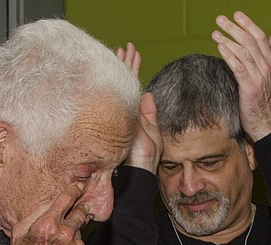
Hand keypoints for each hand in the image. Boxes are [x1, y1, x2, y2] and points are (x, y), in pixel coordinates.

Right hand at [0, 184, 90, 244]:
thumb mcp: (19, 232)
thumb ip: (36, 214)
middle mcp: (64, 234)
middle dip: (80, 207)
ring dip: (74, 231)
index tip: (79, 186)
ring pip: (81, 230)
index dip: (74, 190)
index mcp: (47, 225)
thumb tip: (51, 199)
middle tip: (78, 207)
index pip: (68, 198)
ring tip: (60, 243)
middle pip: (81, 211)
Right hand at [114, 43, 161, 173]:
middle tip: (126, 47)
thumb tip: (148, 94)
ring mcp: (120, 113)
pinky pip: (119, 92)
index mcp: (136, 113)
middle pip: (125, 82)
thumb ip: (149, 114)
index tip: (134, 55)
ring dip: (122, 65)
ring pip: (120, 83)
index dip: (134, 71)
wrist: (138, 171)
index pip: (134, 87)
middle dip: (126, 64)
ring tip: (123, 49)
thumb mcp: (153, 133)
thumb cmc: (146, 157)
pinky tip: (117, 65)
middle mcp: (127, 111)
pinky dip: (119, 78)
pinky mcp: (117, 116)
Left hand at [212, 11, 270, 140]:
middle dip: (235, 28)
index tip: (237, 15)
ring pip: (244, 53)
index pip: (260, 38)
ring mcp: (259, 78)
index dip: (249, 24)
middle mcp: (266, 68)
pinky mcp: (249, 88)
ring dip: (228, 40)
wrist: (266, 123)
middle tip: (220, 19)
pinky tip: (220, 48)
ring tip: (215, 32)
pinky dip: (229, 56)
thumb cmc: (265, 101)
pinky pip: (238, 68)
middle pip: (250, 42)